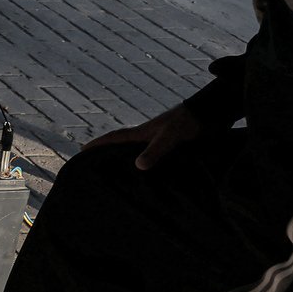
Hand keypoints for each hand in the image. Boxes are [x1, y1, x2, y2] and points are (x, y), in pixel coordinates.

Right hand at [88, 103, 202, 170]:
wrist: (210, 114)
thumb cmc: (187, 122)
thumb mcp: (169, 136)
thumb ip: (155, 150)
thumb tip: (138, 166)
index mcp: (141, 133)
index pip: (114, 138)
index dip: (98, 144)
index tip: (82, 150)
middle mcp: (147, 138)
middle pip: (122, 147)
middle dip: (108, 154)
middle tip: (95, 166)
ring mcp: (159, 142)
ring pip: (138, 154)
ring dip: (128, 162)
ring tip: (120, 176)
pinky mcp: (172, 148)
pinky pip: (154, 159)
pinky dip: (147, 166)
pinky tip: (149, 177)